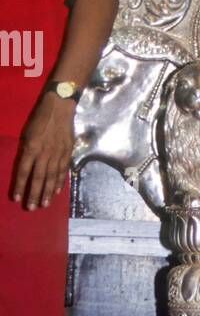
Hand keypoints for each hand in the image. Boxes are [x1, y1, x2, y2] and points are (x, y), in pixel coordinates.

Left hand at [12, 93, 75, 208]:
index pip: (24, 171)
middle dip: (34, 194)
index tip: (17, 199)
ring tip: (44, 204)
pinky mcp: (67, 153)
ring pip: (51, 177)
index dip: (20, 186)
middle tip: (31, 208)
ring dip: (47, 192)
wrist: (60, 108)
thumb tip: (27, 165)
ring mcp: (57, 154)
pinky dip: (59, 182)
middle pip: (38, 178)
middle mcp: (44, 153)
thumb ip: (27, 150)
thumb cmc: (40, 118)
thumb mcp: (28, 133)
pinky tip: (56, 191)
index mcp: (32, 147)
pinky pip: (62, 171)